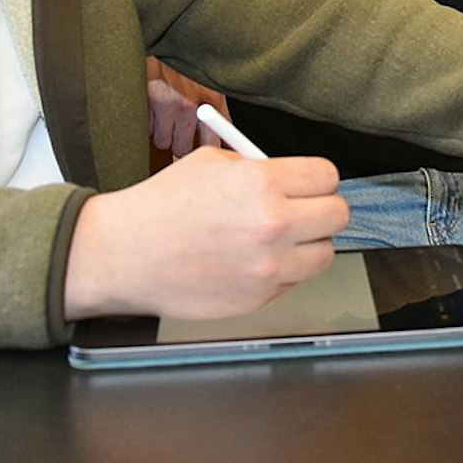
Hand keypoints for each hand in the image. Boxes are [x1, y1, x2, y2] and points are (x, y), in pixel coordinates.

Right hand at [64, 149, 346, 320]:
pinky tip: (251, 262)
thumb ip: (259, 169)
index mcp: (262, 183)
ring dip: (307, 245)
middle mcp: (272, 224)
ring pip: (324, 254)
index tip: (310, 185)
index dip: (318, 179)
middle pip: (338, 215)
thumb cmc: (162, 205)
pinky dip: (282, 272)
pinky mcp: (259, 298)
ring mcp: (268, 266)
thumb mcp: (212, 164)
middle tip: (303, 211)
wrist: (124, 254)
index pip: (328, 177)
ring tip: (278, 239)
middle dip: (322, 210)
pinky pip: (294, 281)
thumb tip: (295, 180)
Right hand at [146, 57, 227, 155]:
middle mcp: (189, 104)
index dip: (210, 154)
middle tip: (178, 133)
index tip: (208, 161)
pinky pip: (145, 127)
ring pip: (162, 141)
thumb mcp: (210, 80)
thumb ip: (217, 109)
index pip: (215, 141)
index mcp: (211, 99)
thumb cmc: (187, 58)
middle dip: (179, 145)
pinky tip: (152, 104)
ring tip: (164, 111)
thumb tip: (226, 141)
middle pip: (183, 148)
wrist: (164, 32)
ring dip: (162, 132)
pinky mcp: (145, 101)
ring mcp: (165, 104)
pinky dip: (147, 121)